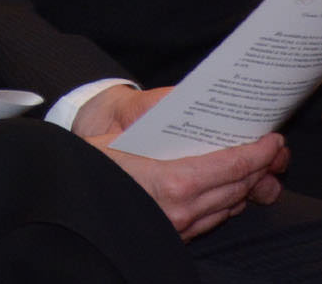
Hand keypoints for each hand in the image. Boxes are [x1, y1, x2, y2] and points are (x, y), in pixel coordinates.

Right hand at [73, 85, 286, 239]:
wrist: (65, 200)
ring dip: (243, 186)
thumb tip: (177, 101)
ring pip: (229, 206)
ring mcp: (181, 226)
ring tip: (249, 167)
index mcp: (173, 181)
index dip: (258, 153)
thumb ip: (151, 126)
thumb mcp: (115, 138)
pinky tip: (223, 189)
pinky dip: (225, 202)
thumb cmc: (85, 165)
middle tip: (267, 150)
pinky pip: (212, 219)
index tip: (271, 141)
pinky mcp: (175, 236)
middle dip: (258, 168)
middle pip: (238, 187)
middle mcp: (183, 209)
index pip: (233, 166)